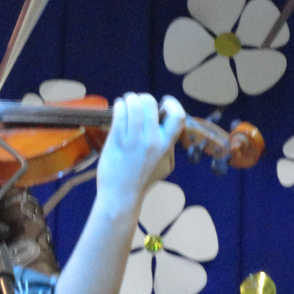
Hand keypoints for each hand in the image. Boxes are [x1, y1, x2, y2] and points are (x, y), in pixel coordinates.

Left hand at [96, 93, 184, 207]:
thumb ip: (168, 145)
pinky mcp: (117, 141)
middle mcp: (152, 140)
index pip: (177, 117)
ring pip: (133, 105)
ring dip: (129, 99)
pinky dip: (119, 106)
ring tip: (125, 102)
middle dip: (143, 97)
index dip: (172, 103)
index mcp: (165, 145)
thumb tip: (165, 123)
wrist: (122, 195)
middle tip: (137, 101)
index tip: (163, 103)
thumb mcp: (166, 164)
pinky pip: (119, 115)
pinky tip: (118, 108)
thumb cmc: (143, 180)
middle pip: (150, 104)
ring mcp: (133, 140)